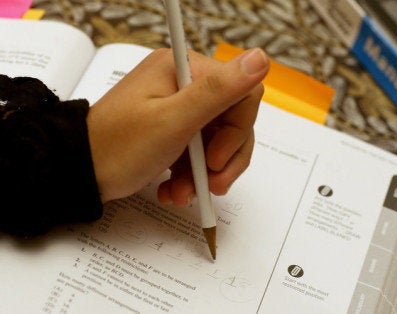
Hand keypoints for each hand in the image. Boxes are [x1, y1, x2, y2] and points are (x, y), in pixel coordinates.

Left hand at [87, 47, 269, 204]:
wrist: (80, 174)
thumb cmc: (117, 148)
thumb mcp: (173, 121)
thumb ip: (220, 91)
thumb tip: (261, 58)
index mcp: (185, 70)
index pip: (243, 93)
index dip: (237, 130)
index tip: (216, 158)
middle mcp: (185, 83)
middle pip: (234, 121)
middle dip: (224, 159)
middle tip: (209, 184)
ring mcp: (180, 107)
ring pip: (221, 141)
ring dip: (208, 174)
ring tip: (184, 192)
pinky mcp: (175, 129)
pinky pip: (203, 152)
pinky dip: (194, 176)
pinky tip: (175, 190)